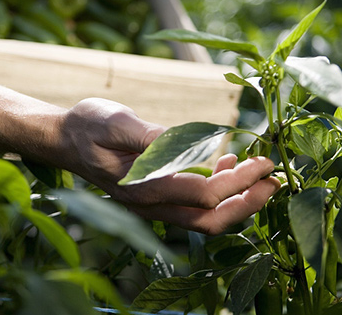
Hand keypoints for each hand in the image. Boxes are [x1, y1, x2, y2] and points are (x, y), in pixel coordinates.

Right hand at [58, 98, 279, 234]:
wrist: (66, 140)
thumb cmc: (88, 127)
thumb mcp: (115, 122)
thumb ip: (150, 137)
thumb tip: (187, 145)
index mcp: (143, 185)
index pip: (204, 194)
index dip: (239, 182)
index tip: (264, 162)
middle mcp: (149, 203)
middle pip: (209, 219)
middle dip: (247, 203)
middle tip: (275, 180)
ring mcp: (151, 204)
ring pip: (203, 218)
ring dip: (236, 201)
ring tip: (259, 174)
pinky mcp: (153, 196)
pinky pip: (191, 206)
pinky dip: (217, 192)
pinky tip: (225, 164)